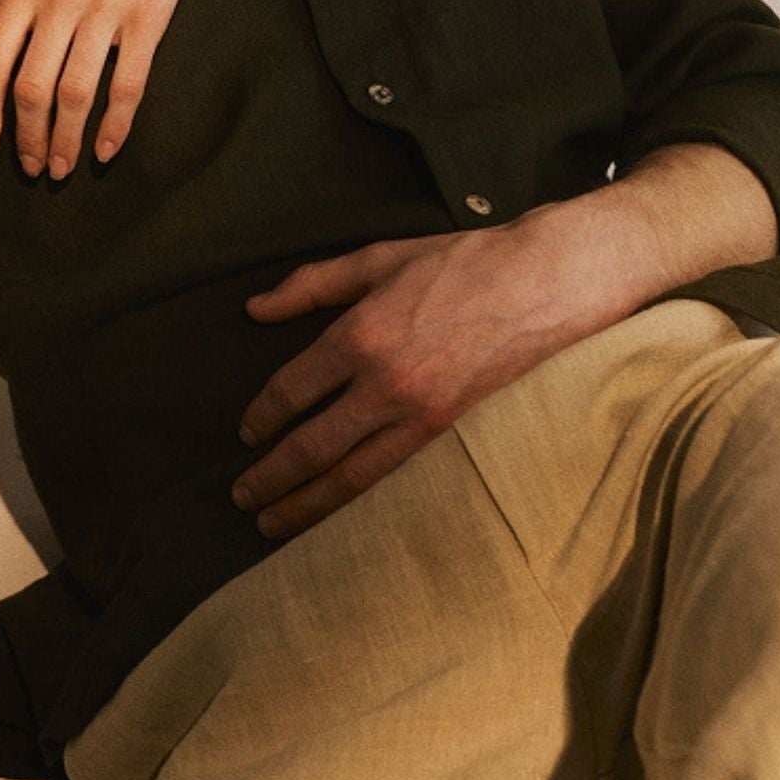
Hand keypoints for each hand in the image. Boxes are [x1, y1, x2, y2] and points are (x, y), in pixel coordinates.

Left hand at [0, 0, 224, 178]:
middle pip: (32, 87)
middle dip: (27, 138)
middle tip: (30, 167)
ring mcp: (108, 7)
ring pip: (78, 93)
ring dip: (66, 140)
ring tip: (62, 167)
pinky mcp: (150, 15)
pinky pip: (129, 83)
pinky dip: (116, 124)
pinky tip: (107, 149)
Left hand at [232, 205, 633, 539]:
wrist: (539, 284)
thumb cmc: (458, 263)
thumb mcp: (376, 258)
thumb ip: (311, 284)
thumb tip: (255, 307)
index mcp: (361, 334)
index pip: (292, 389)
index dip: (262, 415)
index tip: (246, 430)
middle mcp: (383, 383)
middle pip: (311, 445)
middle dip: (270, 476)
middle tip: (240, 496)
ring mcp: (416, 412)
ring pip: (348, 474)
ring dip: (304, 503)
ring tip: (270, 522)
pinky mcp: (442, 428)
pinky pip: (385, 472)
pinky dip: (350, 496)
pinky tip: (330, 507)